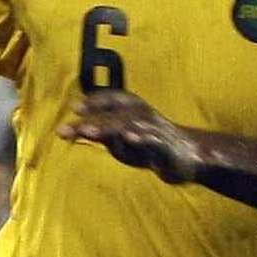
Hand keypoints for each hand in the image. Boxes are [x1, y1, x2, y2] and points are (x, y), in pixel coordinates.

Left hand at [58, 90, 209, 183]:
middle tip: (71, 128)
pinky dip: (141, 138)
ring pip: (131, 125)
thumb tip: (73, 129)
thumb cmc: (147, 144)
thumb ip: (99, 133)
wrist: (185, 157)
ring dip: (109, 127)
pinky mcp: (166, 146)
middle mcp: (142, 115)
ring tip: (89, 132)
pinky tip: (129, 139)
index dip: (95, 101)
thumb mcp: (120, 139)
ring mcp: (154, 130)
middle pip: (115, 114)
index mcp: (133, 109)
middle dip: (92, 120)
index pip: (113, 99)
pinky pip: (153, 140)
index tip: (76, 107)